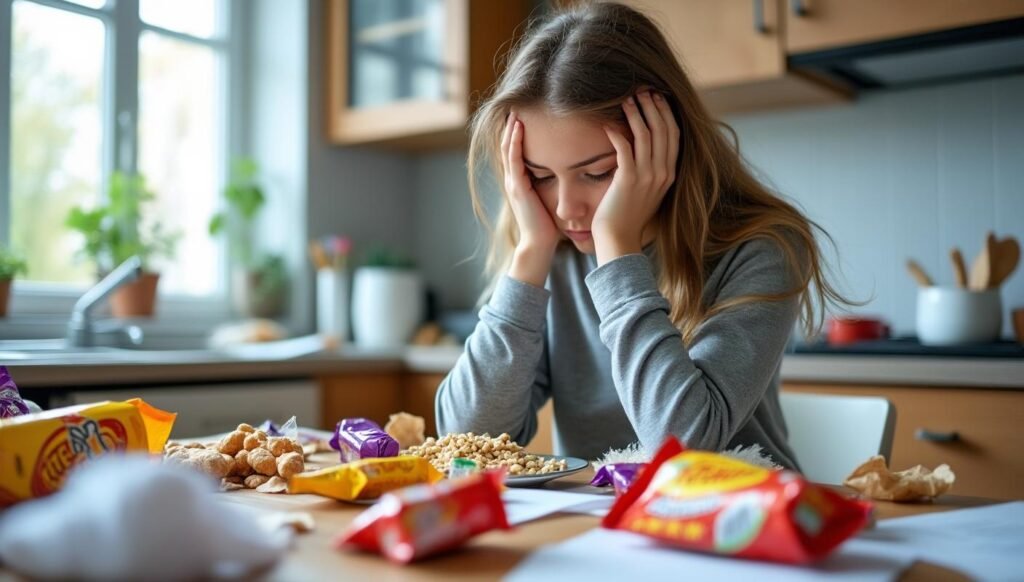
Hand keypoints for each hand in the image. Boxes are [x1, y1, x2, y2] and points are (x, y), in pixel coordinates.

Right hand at [500, 113, 558, 285]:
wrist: (539, 245)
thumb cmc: (547, 226)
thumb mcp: (548, 200)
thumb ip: (552, 185)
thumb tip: (566, 171)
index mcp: (520, 182)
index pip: (516, 151)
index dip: (517, 134)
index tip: (524, 114)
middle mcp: (513, 180)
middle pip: (508, 145)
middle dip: (511, 126)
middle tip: (515, 104)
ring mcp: (513, 183)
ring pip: (507, 148)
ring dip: (510, 128)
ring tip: (514, 109)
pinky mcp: (518, 188)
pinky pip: (514, 159)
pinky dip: (515, 142)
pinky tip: (518, 127)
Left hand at [592, 91, 679, 264]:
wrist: (619, 238)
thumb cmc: (627, 214)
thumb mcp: (646, 189)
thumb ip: (650, 169)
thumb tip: (644, 147)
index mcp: (669, 174)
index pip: (673, 135)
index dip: (666, 114)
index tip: (657, 98)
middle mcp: (662, 173)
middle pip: (663, 130)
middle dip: (653, 107)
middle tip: (642, 90)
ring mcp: (647, 176)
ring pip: (646, 135)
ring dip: (636, 114)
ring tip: (626, 99)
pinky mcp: (628, 179)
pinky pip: (625, 148)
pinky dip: (617, 132)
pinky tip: (608, 124)